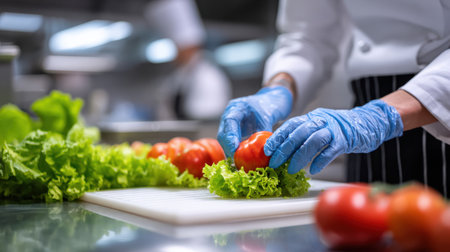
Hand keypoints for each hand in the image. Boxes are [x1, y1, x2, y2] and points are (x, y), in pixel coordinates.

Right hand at [217, 86, 292, 156]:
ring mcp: (228, 121)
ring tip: (236, 161)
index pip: (229, 122)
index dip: (230, 137)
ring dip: (229, 150)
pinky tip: (238, 157)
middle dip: (228, 147)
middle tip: (235, 159)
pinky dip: (233, 149)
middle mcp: (229, 113)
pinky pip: (229, 140)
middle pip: (223, 132)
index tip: (234, 149)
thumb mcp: (267, 120)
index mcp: (237, 107)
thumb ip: (263, 135)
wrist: (270, 100)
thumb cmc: (270, 106)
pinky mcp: (231, 128)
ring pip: (224, 138)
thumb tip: (262, 152)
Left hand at [264, 100, 403, 173]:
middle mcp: (321, 120)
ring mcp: (334, 129)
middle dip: (284, 149)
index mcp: (312, 117)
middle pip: (299, 133)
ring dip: (300, 156)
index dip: (278, 136)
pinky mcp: (346, 139)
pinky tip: (312, 169)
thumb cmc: (340, 129)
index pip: (291, 125)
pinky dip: (320, 160)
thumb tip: (284, 150)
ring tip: (291, 170)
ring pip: (313, 141)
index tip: (267, 149)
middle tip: (275, 163)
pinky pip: (331, 150)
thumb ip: (304, 134)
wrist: (368, 122)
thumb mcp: (319, 126)